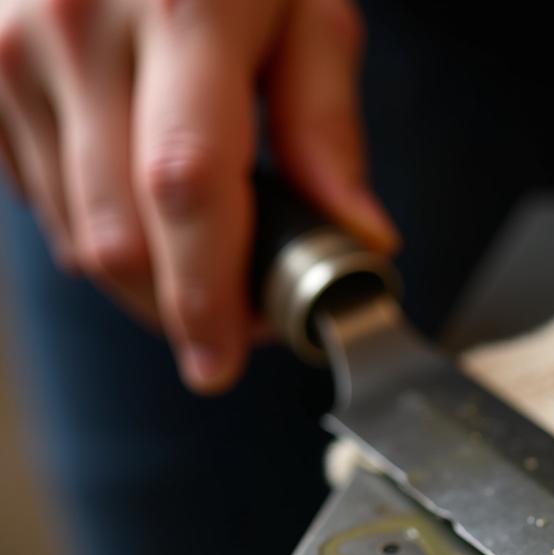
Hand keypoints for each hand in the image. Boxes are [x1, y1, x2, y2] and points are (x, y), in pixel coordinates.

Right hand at [0, 0, 397, 392]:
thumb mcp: (306, 7)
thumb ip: (326, 124)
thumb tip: (360, 234)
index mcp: (182, 10)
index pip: (189, 188)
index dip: (206, 295)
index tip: (224, 362)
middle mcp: (78, 27)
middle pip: (120, 237)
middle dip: (181, 307)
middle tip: (240, 313)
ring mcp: (13, 47)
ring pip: (76, 235)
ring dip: (146, 277)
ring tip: (202, 252)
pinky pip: (40, 203)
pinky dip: (99, 231)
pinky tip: (140, 202)